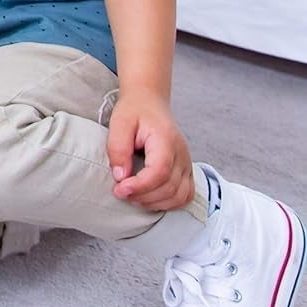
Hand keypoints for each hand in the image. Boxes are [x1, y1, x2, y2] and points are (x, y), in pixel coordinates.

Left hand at [107, 90, 194, 211]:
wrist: (149, 102)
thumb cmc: (134, 111)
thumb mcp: (119, 123)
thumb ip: (118, 148)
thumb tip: (120, 176)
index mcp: (166, 139)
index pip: (159, 171)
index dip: (140, 185)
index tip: (119, 189)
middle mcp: (182, 154)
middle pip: (170, 187)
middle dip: (143, 196)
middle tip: (120, 192)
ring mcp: (187, 164)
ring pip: (180, 196)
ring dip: (155, 202)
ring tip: (133, 196)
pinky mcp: (186, 171)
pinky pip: (185, 195)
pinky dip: (169, 203)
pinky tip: (149, 199)